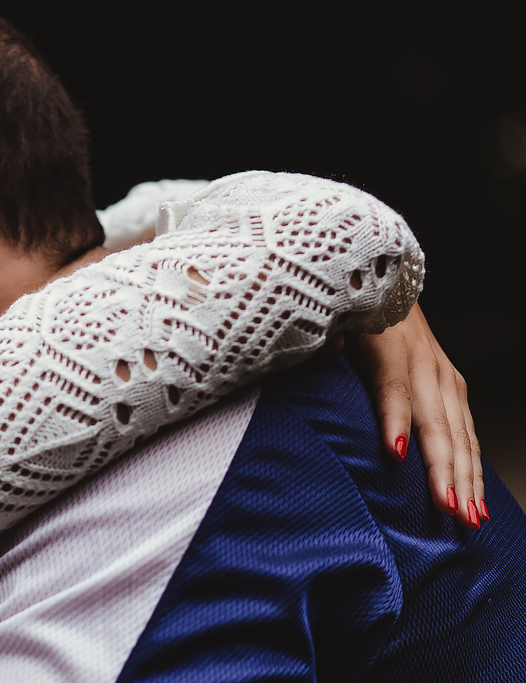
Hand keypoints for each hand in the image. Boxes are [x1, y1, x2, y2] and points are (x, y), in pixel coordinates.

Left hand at [347, 304, 483, 527]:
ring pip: (461, 435)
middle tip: (446, 509)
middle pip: (436, 422)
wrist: (391, 286)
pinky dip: (473, 470)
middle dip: (442, 468)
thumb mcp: (336, 319)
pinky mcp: (456, 389)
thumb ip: (330, 336)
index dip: (395, 418)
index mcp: (392, 349)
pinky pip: (469, 435)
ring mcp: (447, 379)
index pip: (394, 388)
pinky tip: (477, 503)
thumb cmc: (355, 313)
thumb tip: (328, 347)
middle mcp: (427, 366)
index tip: (394, 452)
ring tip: (469, 518)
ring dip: (466, 479)